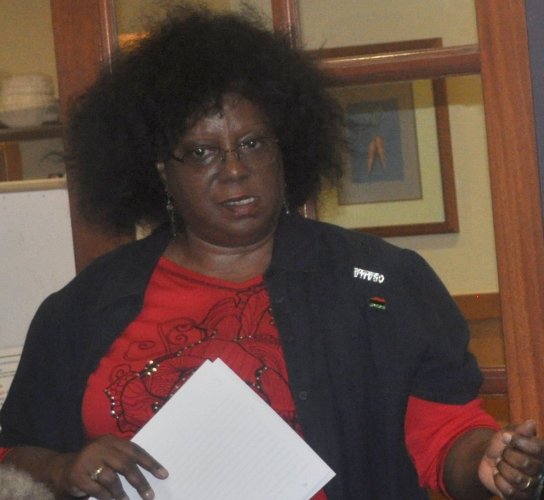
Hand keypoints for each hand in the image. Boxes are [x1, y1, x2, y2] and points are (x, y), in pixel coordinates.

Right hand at [51, 434, 167, 498]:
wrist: (62, 469)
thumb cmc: (94, 464)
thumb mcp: (110, 457)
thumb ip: (126, 461)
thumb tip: (152, 474)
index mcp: (112, 440)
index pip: (135, 451)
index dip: (150, 463)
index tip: (164, 475)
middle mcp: (100, 447)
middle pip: (125, 464)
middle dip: (139, 481)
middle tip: (149, 495)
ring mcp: (87, 460)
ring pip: (111, 478)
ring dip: (121, 493)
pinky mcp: (77, 475)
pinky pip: (97, 489)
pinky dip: (106, 497)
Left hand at [479, 420, 543, 498]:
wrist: (489, 461)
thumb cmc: (502, 445)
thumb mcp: (507, 433)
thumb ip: (518, 431)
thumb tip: (531, 423)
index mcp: (539, 453)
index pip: (537, 448)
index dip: (519, 442)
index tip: (507, 437)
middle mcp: (540, 470)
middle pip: (525, 463)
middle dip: (507, 456)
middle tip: (503, 454)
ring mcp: (532, 485)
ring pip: (518, 479)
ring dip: (502, 469)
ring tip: (500, 465)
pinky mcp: (521, 496)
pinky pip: (510, 491)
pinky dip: (498, 481)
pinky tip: (498, 476)